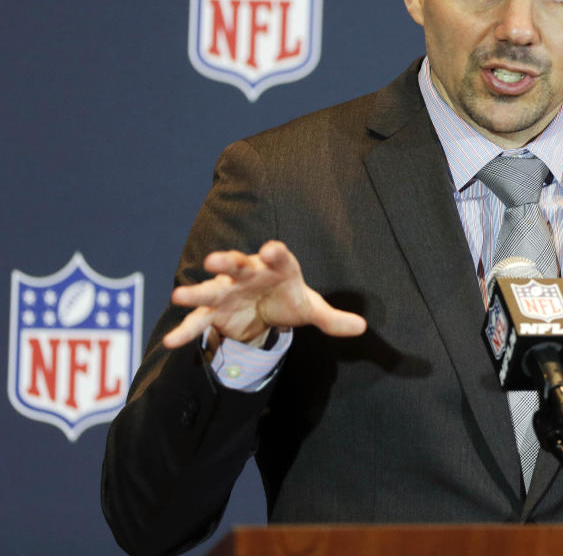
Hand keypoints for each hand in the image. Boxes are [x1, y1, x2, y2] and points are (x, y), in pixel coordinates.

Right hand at [162, 240, 366, 348]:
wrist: (265, 307)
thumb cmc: (289, 299)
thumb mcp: (311, 308)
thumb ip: (333, 318)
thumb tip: (362, 328)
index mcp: (278, 268)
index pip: (280, 258)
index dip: (276, 253)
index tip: (272, 247)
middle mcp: (249, 275)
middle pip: (238, 264)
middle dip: (227, 262)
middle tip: (215, 260)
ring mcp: (228, 291)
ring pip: (211, 289)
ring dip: (195, 291)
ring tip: (178, 296)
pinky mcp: (214, 311)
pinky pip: (198, 320)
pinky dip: (185, 331)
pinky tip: (171, 342)